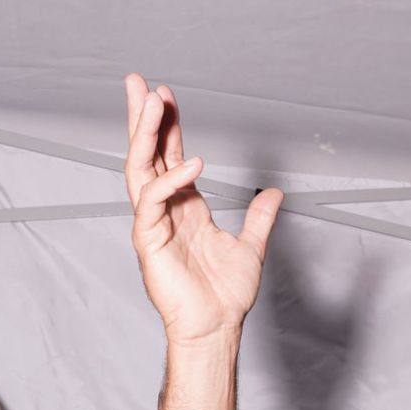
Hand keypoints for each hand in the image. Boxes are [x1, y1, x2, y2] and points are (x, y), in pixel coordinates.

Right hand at [123, 73, 282, 343]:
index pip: (169, 156)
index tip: (165, 94)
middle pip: (145, 154)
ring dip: (144, 134)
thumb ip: (259, 218)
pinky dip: (171, 180)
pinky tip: (193, 163)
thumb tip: (274, 193)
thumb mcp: (251, 247)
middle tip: (137, 81)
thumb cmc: (226, 295)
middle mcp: (164, 211)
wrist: (217, 328)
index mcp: (185, 207)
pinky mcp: (148, 242)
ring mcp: (153, 225)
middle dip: (140, 117)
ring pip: (139, 169)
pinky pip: (153, 201)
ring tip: (151, 102)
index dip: (167, 126)